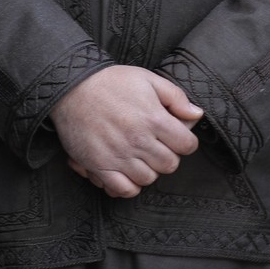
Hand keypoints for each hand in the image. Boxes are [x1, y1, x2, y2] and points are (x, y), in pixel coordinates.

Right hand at [51, 65, 202, 197]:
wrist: (72, 88)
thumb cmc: (112, 81)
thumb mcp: (148, 79)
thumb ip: (176, 97)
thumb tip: (197, 114)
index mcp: (154, 119)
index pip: (187, 146)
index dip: (184, 141)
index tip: (175, 136)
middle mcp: (139, 141)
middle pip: (170, 165)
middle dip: (167, 155)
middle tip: (156, 144)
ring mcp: (119, 156)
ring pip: (148, 179)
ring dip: (148, 169)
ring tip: (139, 155)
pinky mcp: (100, 166)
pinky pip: (123, 190)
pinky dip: (128, 185)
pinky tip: (126, 172)